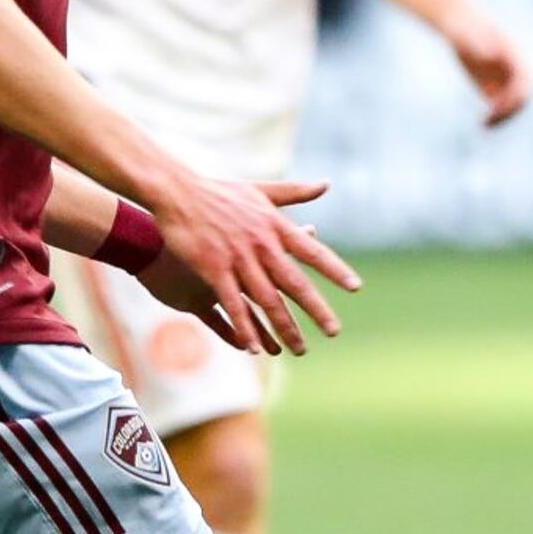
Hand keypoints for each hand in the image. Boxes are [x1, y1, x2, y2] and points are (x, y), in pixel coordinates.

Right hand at [135, 176, 363, 355]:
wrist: (177, 192)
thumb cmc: (219, 191)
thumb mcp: (261, 189)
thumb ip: (295, 192)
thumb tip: (327, 184)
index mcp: (275, 225)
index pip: (312, 251)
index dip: (334, 270)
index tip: (355, 287)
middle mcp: (261, 244)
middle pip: (294, 282)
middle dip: (315, 309)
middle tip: (334, 332)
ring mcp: (237, 258)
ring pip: (266, 299)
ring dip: (284, 326)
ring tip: (299, 349)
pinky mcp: (213, 269)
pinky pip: (232, 304)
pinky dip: (244, 326)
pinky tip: (254, 347)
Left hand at [446, 12, 531, 126]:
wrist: (459, 25)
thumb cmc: (464, 26)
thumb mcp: (469, 33)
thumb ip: (480, 43)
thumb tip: (491, 56)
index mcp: (515, 55)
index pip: (524, 81)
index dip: (514, 95)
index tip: (497, 105)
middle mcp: (515, 69)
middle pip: (522, 96)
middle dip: (510, 110)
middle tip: (491, 120)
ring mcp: (505, 79)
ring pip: (513, 105)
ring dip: (504, 118)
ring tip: (485, 126)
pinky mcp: (494, 87)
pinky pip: (501, 106)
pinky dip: (495, 117)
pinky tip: (483, 124)